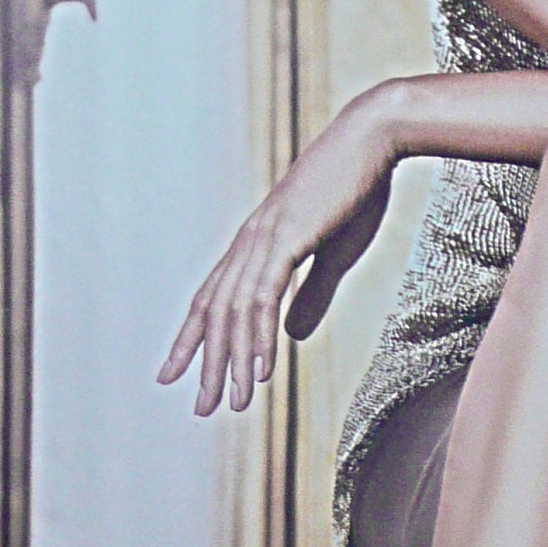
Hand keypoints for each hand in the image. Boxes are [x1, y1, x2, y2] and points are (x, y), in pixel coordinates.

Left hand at [158, 92, 395, 415]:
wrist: (374, 138)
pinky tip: (261, 368)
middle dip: (206, 362)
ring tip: (233, 402)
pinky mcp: (288, 236)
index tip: (173, 374)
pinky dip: (259, 334)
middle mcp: (251, 240)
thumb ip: (311, 293)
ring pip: (235, 310)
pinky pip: (265, 295)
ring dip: (233, 359)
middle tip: (202, 408)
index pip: (212, 298)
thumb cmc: (357, 188)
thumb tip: (289, 336)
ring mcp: (265, 237)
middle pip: (214, 311)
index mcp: (257, 241)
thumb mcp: (334, 252)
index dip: (191, 338)